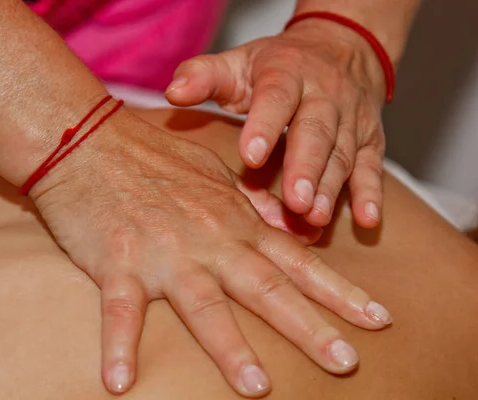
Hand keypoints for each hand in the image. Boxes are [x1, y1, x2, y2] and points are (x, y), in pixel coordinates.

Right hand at [29, 108, 391, 397]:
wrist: (89, 140)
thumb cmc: (151, 156)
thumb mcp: (212, 173)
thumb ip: (249, 203)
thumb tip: (282, 223)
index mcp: (233, 220)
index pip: (296, 260)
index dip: (338, 292)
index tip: (376, 318)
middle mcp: (208, 239)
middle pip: (266, 288)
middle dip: (309, 327)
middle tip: (347, 363)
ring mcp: (164, 252)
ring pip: (205, 305)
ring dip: (231, 348)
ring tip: (258, 387)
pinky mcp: (117, 262)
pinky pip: (120, 311)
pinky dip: (119, 346)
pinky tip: (119, 383)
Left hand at [166, 19, 386, 228]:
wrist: (341, 47)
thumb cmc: (278, 65)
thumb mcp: (240, 63)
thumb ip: (205, 76)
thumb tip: (173, 92)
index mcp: (287, 73)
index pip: (276, 97)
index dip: (264, 126)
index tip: (250, 156)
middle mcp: (324, 95)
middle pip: (316, 132)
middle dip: (306, 168)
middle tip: (294, 203)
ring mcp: (351, 119)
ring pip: (343, 154)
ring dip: (332, 188)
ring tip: (316, 218)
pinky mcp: (370, 139)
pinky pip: (373, 166)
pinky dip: (372, 193)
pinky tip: (367, 219)